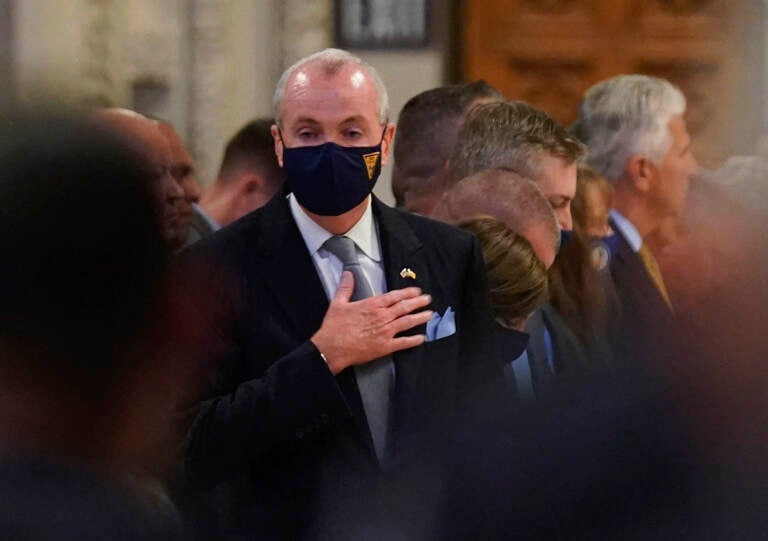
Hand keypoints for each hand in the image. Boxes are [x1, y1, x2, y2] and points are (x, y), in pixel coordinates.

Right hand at [311, 271, 432, 373]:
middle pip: (405, 307)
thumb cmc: (334, 327)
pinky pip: (404, 342)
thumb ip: (346, 287)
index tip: (416, 290)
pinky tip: (422, 338)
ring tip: (430, 314)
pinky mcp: (385, 347)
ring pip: (408, 322)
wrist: (332, 347)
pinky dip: (414, 340)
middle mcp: (382, 317)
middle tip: (428, 299)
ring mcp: (385, 332)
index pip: (394, 296)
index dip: (407, 293)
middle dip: (418, 302)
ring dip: (420, 317)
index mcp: (372, 305)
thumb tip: (348, 274)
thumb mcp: (338, 303)